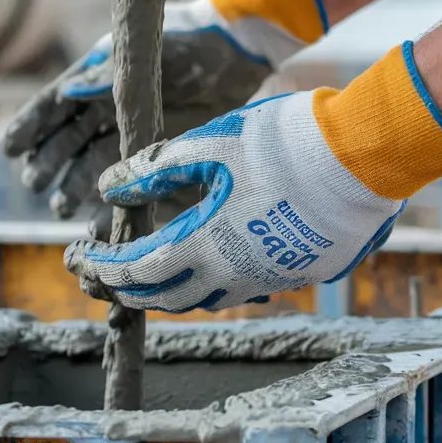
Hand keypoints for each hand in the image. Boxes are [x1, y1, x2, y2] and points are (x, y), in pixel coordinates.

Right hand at [0, 0, 297, 235]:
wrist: (237, 59)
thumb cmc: (190, 46)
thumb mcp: (147, 56)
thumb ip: (107, 74)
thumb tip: (67, 92)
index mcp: (97, 80)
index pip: (54, 105)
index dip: (30, 126)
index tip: (9, 149)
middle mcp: (107, 109)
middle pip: (68, 141)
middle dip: (48, 163)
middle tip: (35, 185)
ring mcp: (130, 133)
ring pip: (91, 164)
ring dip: (73, 186)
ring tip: (62, 208)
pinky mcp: (156, 154)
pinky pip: (125, 180)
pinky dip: (110, 200)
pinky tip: (97, 219)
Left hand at [63, 92, 404, 311]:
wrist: (363, 158)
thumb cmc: (284, 143)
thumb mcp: (208, 145)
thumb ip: (155, 169)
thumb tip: (110, 188)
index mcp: (205, 245)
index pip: (136, 271)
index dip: (102, 267)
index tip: (78, 257)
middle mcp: (234, 276)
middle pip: (165, 297)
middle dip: (124, 288)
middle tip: (99, 273)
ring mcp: (270, 279)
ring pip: (204, 298)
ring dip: (167, 289)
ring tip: (147, 271)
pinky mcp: (299, 274)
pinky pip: (243, 289)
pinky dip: (211, 282)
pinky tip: (209, 262)